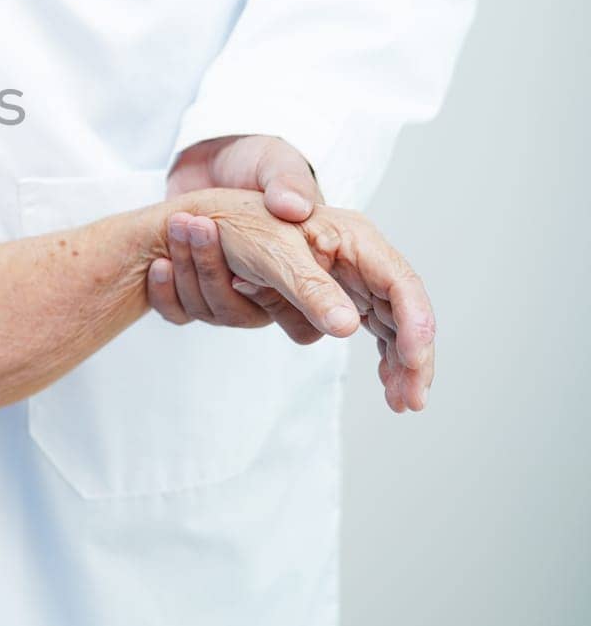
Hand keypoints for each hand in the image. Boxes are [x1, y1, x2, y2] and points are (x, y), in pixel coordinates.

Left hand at [151, 135, 321, 333]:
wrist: (207, 159)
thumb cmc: (252, 161)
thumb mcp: (275, 165)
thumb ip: (290, 185)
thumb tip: (294, 208)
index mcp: (306, 264)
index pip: (303, 317)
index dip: (270, 298)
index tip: (241, 273)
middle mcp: (274, 287)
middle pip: (245, 316)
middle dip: (213, 272)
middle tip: (197, 225)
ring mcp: (236, 293)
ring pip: (213, 313)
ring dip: (188, 270)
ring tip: (178, 225)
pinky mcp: (201, 292)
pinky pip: (183, 313)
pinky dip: (167, 292)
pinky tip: (161, 263)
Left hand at [178, 190, 435, 411]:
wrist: (211, 222)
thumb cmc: (240, 226)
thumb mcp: (271, 254)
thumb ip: (308, 288)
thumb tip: (347, 327)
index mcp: (352, 238)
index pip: (400, 283)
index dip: (415, 324)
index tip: (414, 363)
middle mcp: (360, 259)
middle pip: (404, 311)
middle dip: (414, 357)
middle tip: (412, 401)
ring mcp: (351, 279)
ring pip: (391, 326)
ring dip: (400, 364)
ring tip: (401, 403)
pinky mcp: (336, 297)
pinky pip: (371, 331)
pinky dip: (381, 357)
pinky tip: (387, 386)